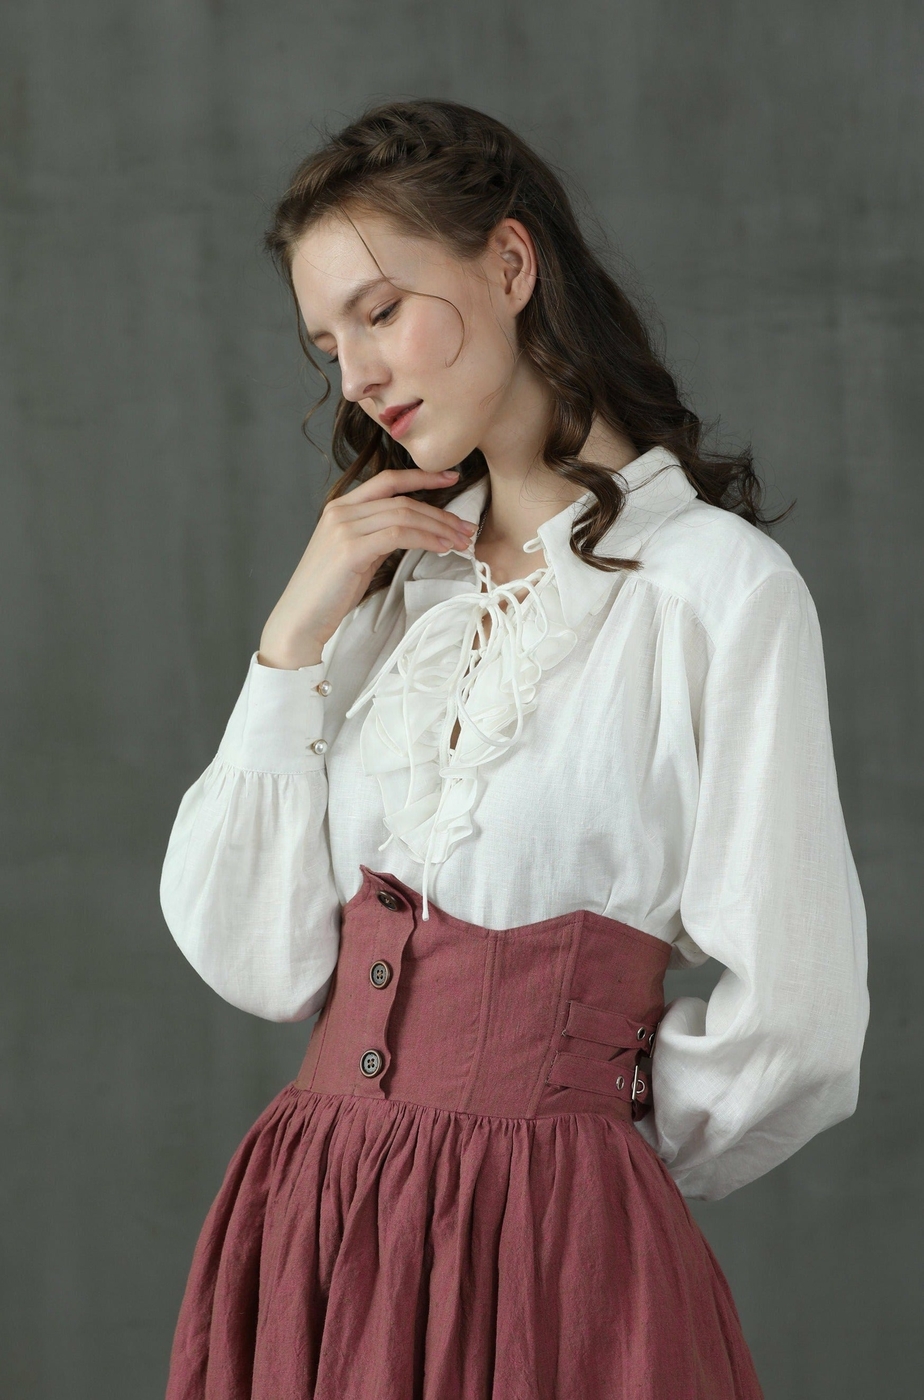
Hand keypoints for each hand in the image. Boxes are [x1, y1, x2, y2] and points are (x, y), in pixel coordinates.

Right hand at [258, 468, 476, 668]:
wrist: (300, 619)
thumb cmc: (329, 592)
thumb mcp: (356, 554)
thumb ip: (377, 536)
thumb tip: (414, 531)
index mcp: (341, 506)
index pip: (388, 480)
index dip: (422, 477)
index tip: (451, 477)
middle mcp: (341, 510)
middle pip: (402, 500)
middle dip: (441, 513)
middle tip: (466, 529)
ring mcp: (344, 528)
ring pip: (404, 515)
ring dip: (439, 528)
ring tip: (460, 542)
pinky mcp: (350, 549)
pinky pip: (398, 535)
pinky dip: (425, 539)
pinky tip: (441, 549)